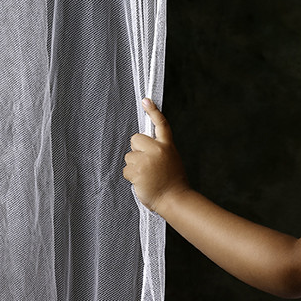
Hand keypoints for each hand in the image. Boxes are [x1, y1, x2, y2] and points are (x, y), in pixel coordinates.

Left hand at [123, 98, 188, 214]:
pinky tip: (143, 182)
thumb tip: (141, 144)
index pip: (161, 125)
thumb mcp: (170, 160)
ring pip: (129, 156)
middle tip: (148, 164)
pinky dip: (132, 177)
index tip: (146, 100)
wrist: (174, 199)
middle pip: (135, 139)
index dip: (153, 112)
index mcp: (167, 146)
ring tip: (148, 177)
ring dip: (135, 167)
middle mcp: (157, 150)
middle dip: (137, 150)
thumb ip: (159, 150)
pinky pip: (126, 170)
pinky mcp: (137, 170)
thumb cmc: (172, 182)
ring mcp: (146, 160)